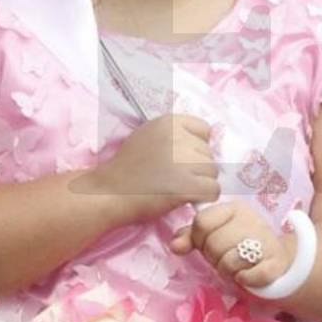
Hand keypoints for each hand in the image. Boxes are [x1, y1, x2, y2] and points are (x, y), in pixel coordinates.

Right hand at [85, 114, 219, 219]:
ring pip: (213, 172)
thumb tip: (206, 139)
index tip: (180, 158)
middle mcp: (178, 137)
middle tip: (173, 177)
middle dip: (197, 167)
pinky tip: (186, 199)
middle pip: (209, 153)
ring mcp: (183, 161)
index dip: (196, 146)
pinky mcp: (186, 185)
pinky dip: (203, 197)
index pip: (204, 129)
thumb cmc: (127, 168)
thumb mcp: (148, 136)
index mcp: (169, 122)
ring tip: (177, 188)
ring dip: (200, 182)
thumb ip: (175, 135)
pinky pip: (213, 190)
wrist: (108, 193)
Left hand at [170, 201, 294, 289]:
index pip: (202, 222)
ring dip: (229, 271)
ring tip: (238, 266)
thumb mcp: (215, 235)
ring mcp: (266, 240)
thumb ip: (191, 236)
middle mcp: (251, 219)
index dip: (199, 238)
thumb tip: (175, 245)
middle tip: (226, 257)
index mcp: (234, 208)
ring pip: (228, 262)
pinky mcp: (276, 262)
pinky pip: (248, 276)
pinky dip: (245, 279)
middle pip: (212, 245)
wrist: (278, 261)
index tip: (209, 244)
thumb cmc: (240, 246)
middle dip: (215, 258)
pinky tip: (249, 274)